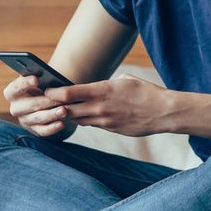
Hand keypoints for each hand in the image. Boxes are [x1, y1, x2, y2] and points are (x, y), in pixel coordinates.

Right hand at [3, 75, 72, 137]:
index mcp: (13, 92)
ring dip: (51, 115)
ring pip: (37, 118)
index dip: (26, 83)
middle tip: (58, 98)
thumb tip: (47, 75)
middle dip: (45, 101)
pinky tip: (61, 124)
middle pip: (29, 105)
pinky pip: (42, 131)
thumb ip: (40, 76)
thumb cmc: (42, 85)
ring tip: (64, 111)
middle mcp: (16, 107)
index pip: (16, 87)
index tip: (36, 79)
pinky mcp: (34, 129)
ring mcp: (24, 120)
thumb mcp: (39, 79)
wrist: (45, 99)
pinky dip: (52, 128)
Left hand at [45, 73, 166, 136]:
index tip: (47, 90)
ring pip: (79, 120)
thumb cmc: (145, 92)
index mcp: (102, 91)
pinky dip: (87, 120)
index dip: (54, 93)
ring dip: (71, 114)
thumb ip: (105, 84)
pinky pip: (93, 125)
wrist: (163, 113)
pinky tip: (86, 114)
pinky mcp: (112, 130)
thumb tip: (95, 87)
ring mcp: (105, 122)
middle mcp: (100, 108)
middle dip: (57, 107)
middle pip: (68, 110)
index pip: (69, 94)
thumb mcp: (124, 80)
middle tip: (49, 102)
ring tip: (65, 108)